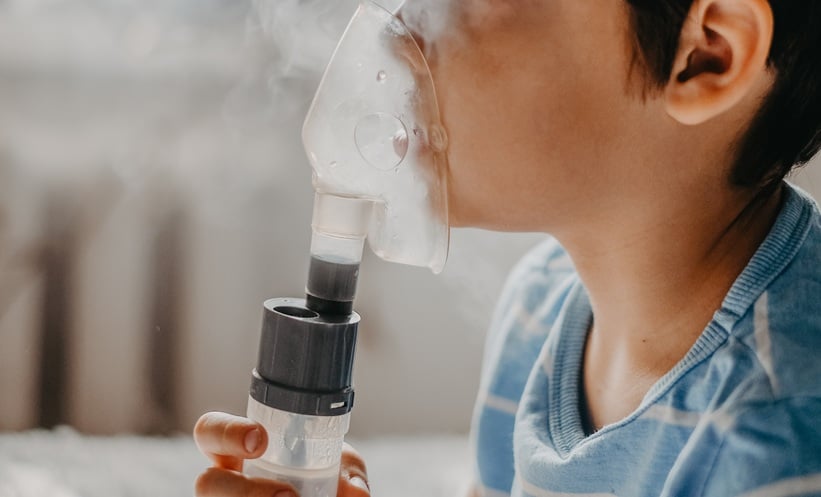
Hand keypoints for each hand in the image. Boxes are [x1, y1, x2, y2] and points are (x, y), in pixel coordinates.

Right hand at [194, 412, 369, 496]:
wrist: (328, 496)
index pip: (211, 431)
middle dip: (243, 491)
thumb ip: (348, 470)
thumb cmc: (326, 483)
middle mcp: (225, 483)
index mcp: (240, 453)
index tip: (259, 439)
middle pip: (206, 482)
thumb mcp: (340, 469)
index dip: (226, 432)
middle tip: (287, 495)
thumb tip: (355, 491)